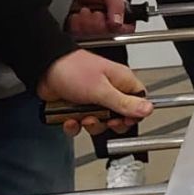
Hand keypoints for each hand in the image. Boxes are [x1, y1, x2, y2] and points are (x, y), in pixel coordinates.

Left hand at [37, 50, 152, 136]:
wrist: (45, 69)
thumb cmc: (73, 69)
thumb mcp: (101, 90)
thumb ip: (124, 103)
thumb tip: (148, 109)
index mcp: (121, 82)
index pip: (138, 102)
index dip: (133, 115)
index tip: (123, 120)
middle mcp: (110, 90)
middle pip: (120, 116)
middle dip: (109, 123)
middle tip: (103, 120)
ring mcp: (93, 99)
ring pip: (100, 122)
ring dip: (90, 125)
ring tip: (83, 118)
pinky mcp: (78, 107)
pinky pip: (81, 123)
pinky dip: (74, 125)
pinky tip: (70, 120)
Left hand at [73, 0, 132, 33]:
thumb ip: (117, 5)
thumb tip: (118, 24)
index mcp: (120, 15)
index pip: (126, 31)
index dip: (116, 29)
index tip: (108, 21)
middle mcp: (107, 23)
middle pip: (106, 37)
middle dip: (96, 23)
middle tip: (93, 12)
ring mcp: (93, 29)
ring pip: (91, 38)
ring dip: (85, 23)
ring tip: (84, 11)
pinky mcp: (80, 31)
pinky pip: (78, 36)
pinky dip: (75, 25)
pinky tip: (77, 16)